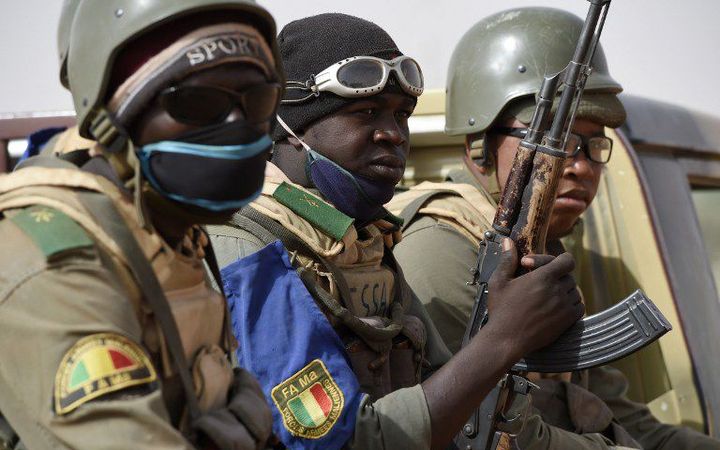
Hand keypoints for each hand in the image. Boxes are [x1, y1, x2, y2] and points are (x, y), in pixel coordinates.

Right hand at [484, 238, 583, 358]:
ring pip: (575, 291)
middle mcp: (558, 290)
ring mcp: (565, 306)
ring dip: (564, 291)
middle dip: (557, 277)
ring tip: (547, 297)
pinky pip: (579, 307)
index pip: (567, 260)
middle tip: (540, 284)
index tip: (545, 265)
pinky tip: (556, 308)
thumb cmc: (501, 309)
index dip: (560, 260)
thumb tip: (508, 241)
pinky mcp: (568, 321)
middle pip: (568, 276)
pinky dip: (571, 305)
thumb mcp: (500, 282)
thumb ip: (508, 260)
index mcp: (543, 277)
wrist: (507, 339)